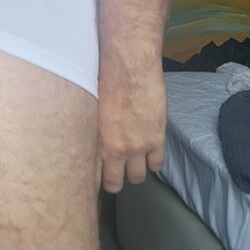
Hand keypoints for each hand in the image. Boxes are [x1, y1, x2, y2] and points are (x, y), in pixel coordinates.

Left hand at [97, 60, 166, 193]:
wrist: (130, 66)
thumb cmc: (105, 79)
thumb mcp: (92, 108)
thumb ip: (94, 129)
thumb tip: (92, 139)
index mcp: (95, 139)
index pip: (92, 174)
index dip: (93, 179)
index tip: (93, 179)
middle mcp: (115, 149)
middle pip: (114, 183)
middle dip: (114, 181)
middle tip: (114, 175)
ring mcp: (137, 147)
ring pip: (137, 177)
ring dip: (135, 171)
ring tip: (133, 163)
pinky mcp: (156, 139)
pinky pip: (157, 165)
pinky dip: (153, 162)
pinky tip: (149, 153)